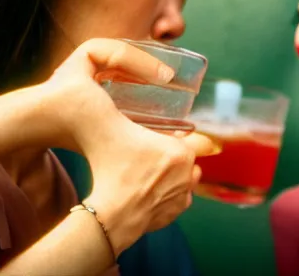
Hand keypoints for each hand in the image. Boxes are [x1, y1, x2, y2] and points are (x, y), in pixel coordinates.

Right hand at [33, 38, 216, 254]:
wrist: (106, 217)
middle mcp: (189, 174)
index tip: (169, 135)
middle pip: (185, 155)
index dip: (178, 134)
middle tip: (146, 153)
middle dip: (170, 153)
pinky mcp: (175, 214)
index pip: (192, 137)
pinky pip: (176, 197)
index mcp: (180, 152)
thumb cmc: (109, 169)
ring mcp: (184, 196)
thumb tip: (119, 80)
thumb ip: (122, 108)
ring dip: (170, 173)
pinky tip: (146, 189)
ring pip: (182, 176)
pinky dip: (165, 194)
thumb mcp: (114, 130)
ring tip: (145, 171)